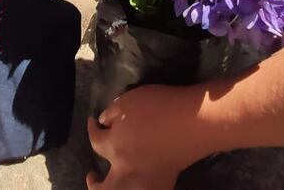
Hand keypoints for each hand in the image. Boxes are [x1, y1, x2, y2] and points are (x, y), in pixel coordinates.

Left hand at [87, 84, 210, 189]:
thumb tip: (104, 123)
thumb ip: (112, 114)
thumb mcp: (128, 101)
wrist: (192, 122)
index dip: (91, 130)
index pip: (95, 142)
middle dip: (94, 185)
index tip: (93, 122)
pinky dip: (138, 188)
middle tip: (91, 176)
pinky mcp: (164, 180)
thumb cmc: (158, 108)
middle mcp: (126, 168)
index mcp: (115, 147)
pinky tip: (137, 182)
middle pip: (104, 188)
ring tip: (111, 185)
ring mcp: (146, 179)